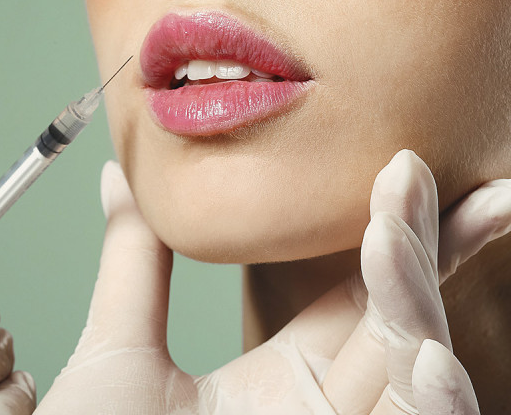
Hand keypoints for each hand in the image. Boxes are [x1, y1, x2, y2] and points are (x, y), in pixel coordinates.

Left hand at [36, 153, 510, 413]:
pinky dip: (434, 401)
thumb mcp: (118, 348)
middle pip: (401, 320)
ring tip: (392, 233)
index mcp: (287, 377)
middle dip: (425, 244)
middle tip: (423, 170)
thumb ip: (134, 258)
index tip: (400, 163)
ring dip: (416, 302)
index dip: (389, 229)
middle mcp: (329, 412)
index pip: (357, 294)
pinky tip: (424, 352)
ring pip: (416, 374)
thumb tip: (118, 172)